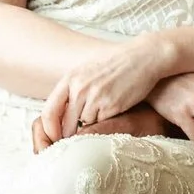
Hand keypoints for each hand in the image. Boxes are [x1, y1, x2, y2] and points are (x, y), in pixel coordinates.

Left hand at [39, 34, 177, 142]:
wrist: (144, 57)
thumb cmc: (116, 63)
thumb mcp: (87, 69)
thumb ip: (72, 88)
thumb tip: (59, 112)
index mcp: (70, 79)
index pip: (49, 112)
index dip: (50, 129)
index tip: (54, 137)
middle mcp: (80, 89)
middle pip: (66, 124)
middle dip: (71, 132)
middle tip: (78, 132)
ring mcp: (96, 98)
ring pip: (85, 124)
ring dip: (91, 123)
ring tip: (103, 109)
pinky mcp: (112, 106)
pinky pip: (101, 123)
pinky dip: (106, 120)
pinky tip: (114, 107)